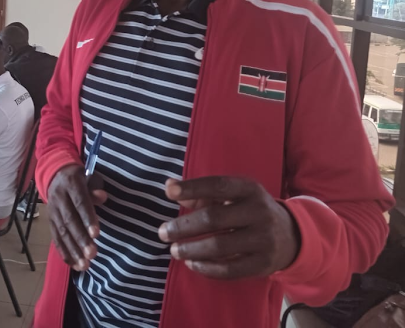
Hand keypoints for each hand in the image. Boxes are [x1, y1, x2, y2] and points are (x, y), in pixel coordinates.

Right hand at [47, 165, 107, 271]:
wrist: (55, 174)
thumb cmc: (79, 178)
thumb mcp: (89, 177)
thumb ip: (95, 188)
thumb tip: (103, 197)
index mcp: (71, 184)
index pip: (80, 202)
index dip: (88, 218)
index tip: (96, 234)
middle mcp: (59, 198)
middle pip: (69, 221)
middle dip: (81, 239)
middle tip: (92, 255)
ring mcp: (52, 211)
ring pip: (61, 232)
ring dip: (73, 250)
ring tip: (84, 265)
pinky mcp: (49, 221)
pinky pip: (55, 238)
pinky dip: (64, 252)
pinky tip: (74, 264)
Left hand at [158, 176, 299, 279]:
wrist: (292, 236)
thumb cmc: (250, 210)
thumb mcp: (235, 196)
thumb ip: (203, 193)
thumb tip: (169, 186)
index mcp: (250, 189)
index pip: (218, 186)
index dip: (192, 188)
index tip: (168, 192)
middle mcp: (259, 212)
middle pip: (214, 219)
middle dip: (184, 226)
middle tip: (163, 232)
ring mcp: (264, 239)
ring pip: (220, 246)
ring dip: (192, 249)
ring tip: (174, 250)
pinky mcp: (264, 264)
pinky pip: (231, 269)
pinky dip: (207, 268)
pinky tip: (192, 263)